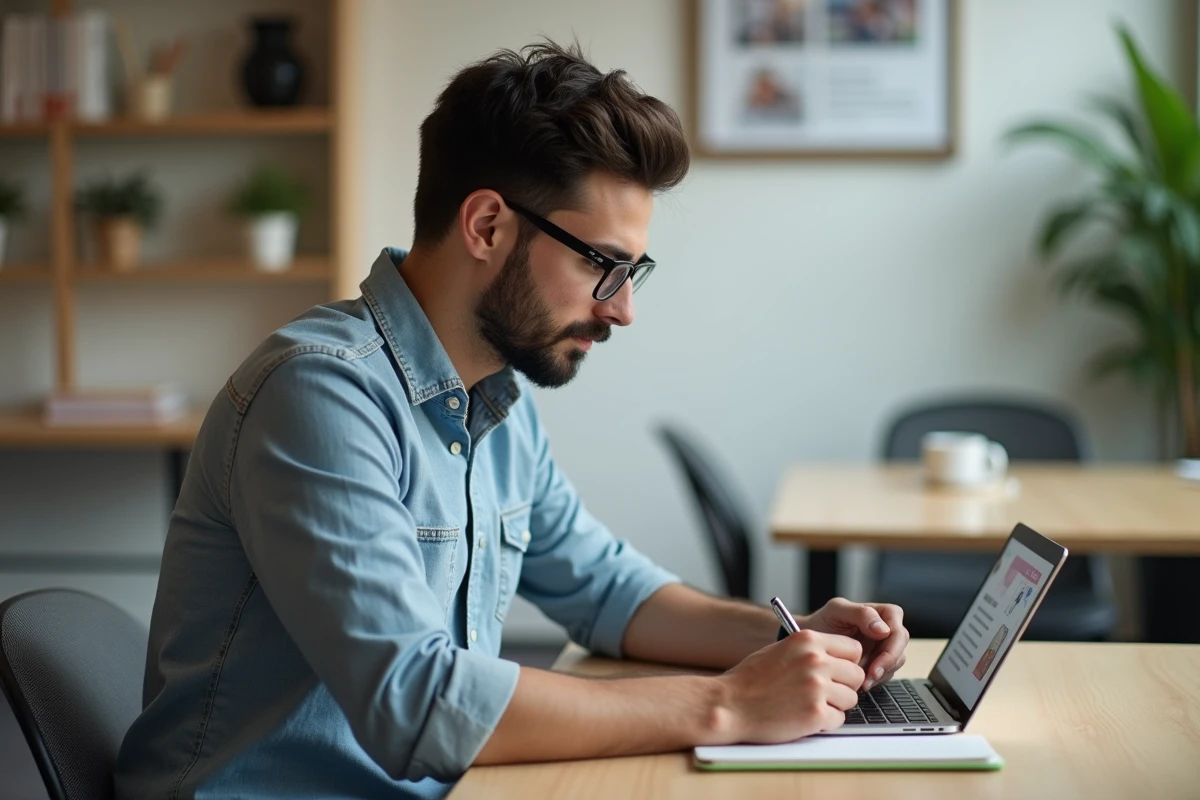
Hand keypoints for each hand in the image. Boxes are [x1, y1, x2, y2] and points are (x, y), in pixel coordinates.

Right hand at [717, 629, 864, 742]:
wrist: (729, 705)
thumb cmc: (750, 680)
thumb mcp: (780, 650)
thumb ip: (810, 650)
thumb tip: (838, 658)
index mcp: (808, 640)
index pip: (853, 648)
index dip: (846, 663)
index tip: (837, 672)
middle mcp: (816, 660)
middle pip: (856, 674)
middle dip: (844, 686)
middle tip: (823, 693)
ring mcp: (817, 687)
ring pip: (851, 698)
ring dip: (834, 705)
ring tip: (808, 705)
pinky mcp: (815, 713)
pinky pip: (838, 719)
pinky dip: (824, 722)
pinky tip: (802, 717)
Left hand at [803, 598, 908, 689]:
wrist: (807, 645)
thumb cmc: (820, 623)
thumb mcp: (836, 611)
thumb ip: (861, 614)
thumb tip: (884, 629)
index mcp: (880, 613)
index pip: (898, 628)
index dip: (892, 646)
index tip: (878, 660)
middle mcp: (885, 629)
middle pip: (900, 647)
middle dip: (888, 663)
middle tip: (871, 675)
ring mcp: (881, 647)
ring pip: (895, 662)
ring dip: (880, 674)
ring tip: (861, 681)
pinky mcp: (877, 664)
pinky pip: (885, 674)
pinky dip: (874, 680)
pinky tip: (860, 683)